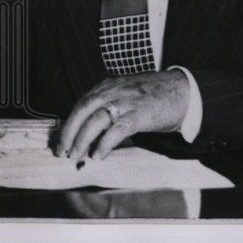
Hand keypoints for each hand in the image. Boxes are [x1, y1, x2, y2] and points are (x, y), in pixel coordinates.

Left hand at [56, 70, 189, 159]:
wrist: (182, 90)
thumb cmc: (153, 95)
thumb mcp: (124, 93)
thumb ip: (108, 105)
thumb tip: (89, 129)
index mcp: (107, 86)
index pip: (80, 103)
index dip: (68, 122)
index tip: (61, 140)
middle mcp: (113, 91)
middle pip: (83, 109)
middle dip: (69, 131)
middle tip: (62, 150)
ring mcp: (127, 101)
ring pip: (97, 119)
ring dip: (83, 139)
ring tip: (76, 155)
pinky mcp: (141, 114)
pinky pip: (118, 129)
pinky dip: (105, 143)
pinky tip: (98, 155)